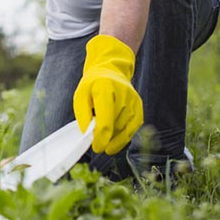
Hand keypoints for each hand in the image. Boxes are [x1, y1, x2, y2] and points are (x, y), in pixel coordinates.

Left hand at [73, 35, 143, 154]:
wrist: (110, 71)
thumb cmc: (92, 85)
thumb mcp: (80, 96)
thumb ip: (82, 115)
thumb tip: (88, 135)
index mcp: (105, 88)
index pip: (106, 119)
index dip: (101, 137)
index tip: (96, 148)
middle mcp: (123, 93)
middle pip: (116, 125)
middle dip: (106, 138)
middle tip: (96, 144)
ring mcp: (133, 100)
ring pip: (125, 128)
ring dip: (115, 138)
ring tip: (104, 140)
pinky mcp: (139, 106)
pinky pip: (134, 128)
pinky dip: (125, 138)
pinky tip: (115, 143)